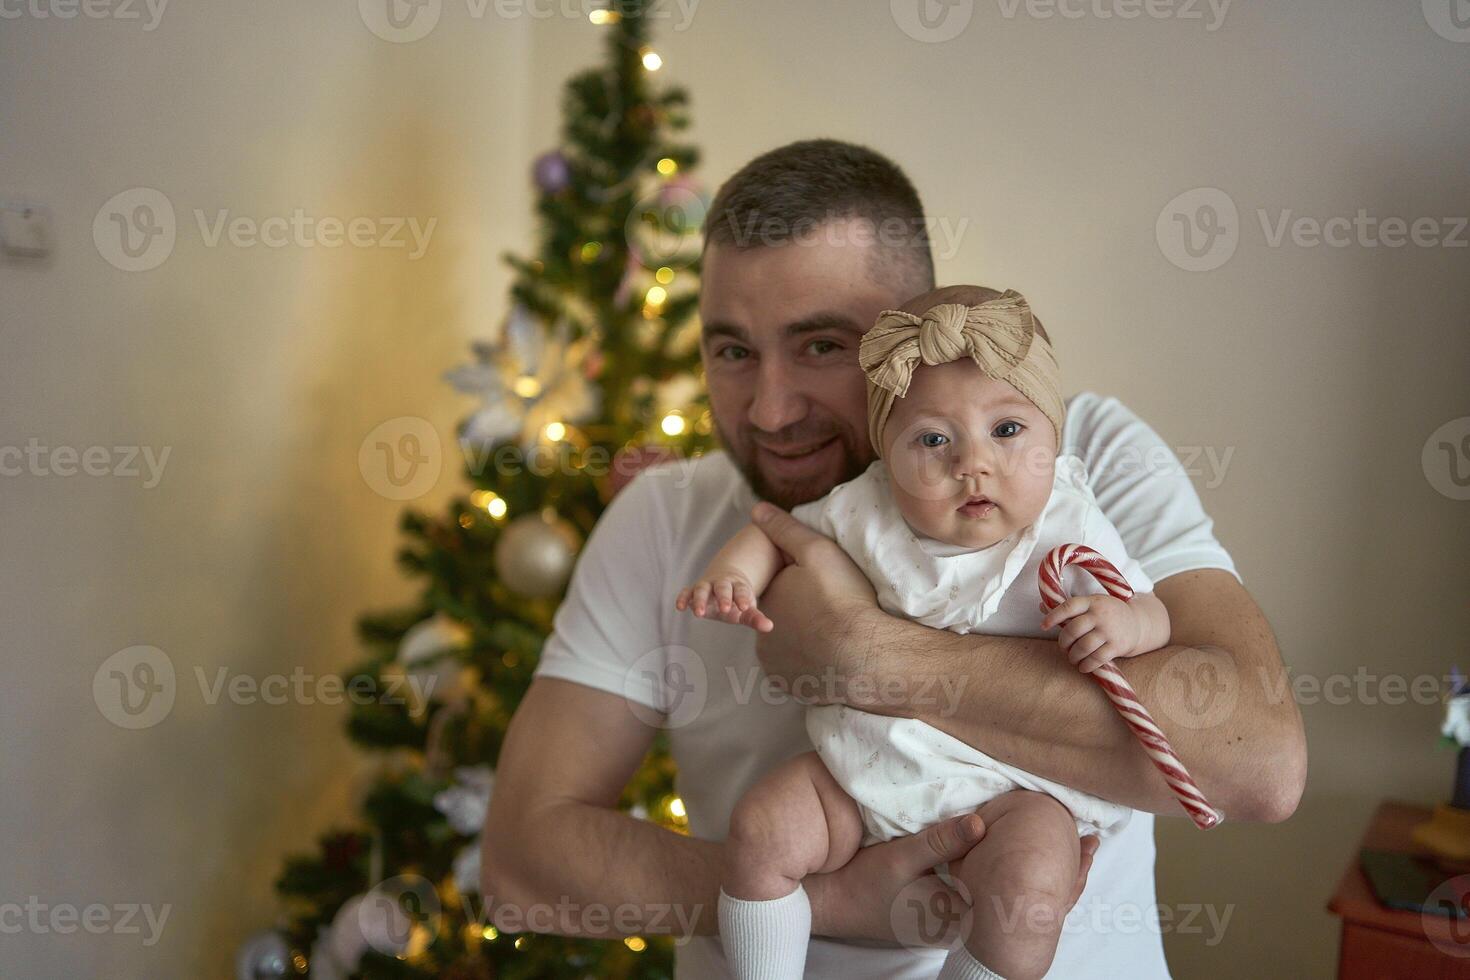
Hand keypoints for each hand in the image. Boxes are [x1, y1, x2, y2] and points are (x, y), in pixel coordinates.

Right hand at [675, 574, 773, 632]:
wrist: (724, 579)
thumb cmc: (737, 599)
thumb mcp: (746, 609)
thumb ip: (755, 618)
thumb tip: (769, 627)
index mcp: (737, 586)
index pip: (741, 591)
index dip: (742, 598)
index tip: (745, 607)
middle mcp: (721, 584)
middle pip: (722, 587)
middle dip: (723, 597)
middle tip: (725, 609)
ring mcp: (706, 586)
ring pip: (702, 589)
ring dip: (700, 600)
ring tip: (699, 614)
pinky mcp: (692, 591)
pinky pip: (686, 592)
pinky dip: (682, 597)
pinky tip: (679, 607)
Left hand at [749, 502, 880, 700]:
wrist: (865, 656)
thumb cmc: (842, 600)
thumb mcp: (816, 552)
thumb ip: (785, 530)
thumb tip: (756, 510)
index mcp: (767, 600)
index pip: (778, 588)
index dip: (800, 585)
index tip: (824, 589)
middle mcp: (761, 634)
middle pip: (781, 619)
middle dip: (799, 615)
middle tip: (832, 612)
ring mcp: (774, 665)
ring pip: (787, 647)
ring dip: (803, 642)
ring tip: (834, 636)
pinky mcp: (791, 686)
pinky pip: (796, 672)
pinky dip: (809, 666)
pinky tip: (829, 658)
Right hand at [805, 813, 1098, 944]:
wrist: (829, 908)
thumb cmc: (860, 889)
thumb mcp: (897, 862)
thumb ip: (940, 841)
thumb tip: (980, 821)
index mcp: (962, 909)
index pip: (1021, 894)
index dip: (1056, 868)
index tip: (1083, 837)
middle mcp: (966, 916)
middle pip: (1027, 898)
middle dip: (1061, 870)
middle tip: (1094, 838)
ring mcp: (958, 915)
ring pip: (1013, 896)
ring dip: (1041, 871)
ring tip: (1071, 843)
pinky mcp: (947, 908)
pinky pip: (994, 892)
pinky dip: (1015, 874)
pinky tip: (1021, 853)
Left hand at [1040, 594, 1142, 672]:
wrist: (1138, 623)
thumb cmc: (1107, 613)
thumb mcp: (1091, 604)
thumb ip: (1069, 607)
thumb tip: (1041, 606)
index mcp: (1092, 601)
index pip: (1069, 606)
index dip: (1053, 616)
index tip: (1043, 626)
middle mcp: (1100, 614)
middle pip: (1074, 630)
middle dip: (1063, 642)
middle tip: (1063, 648)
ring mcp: (1109, 630)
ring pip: (1083, 647)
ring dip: (1073, 656)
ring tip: (1072, 658)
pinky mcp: (1117, 645)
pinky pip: (1097, 659)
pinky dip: (1087, 665)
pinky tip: (1083, 667)